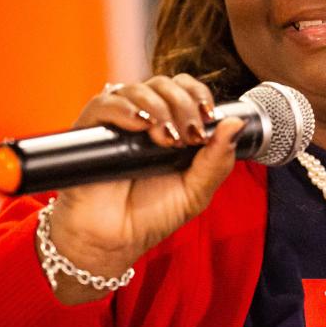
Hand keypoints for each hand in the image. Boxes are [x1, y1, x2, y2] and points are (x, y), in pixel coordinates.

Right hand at [37, 74, 244, 303]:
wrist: (114, 242)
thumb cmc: (152, 215)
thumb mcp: (196, 191)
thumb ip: (217, 159)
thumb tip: (237, 122)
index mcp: (170, 126)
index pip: (184, 88)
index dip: (198, 94)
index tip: (208, 116)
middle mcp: (144, 119)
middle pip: (163, 83)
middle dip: (182, 104)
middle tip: (188, 136)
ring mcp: (116, 124)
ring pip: (136, 89)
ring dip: (158, 108)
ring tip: (165, 139)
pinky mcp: (88, 132)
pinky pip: (103, 104)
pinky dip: (124, 108)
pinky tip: (139, 125)